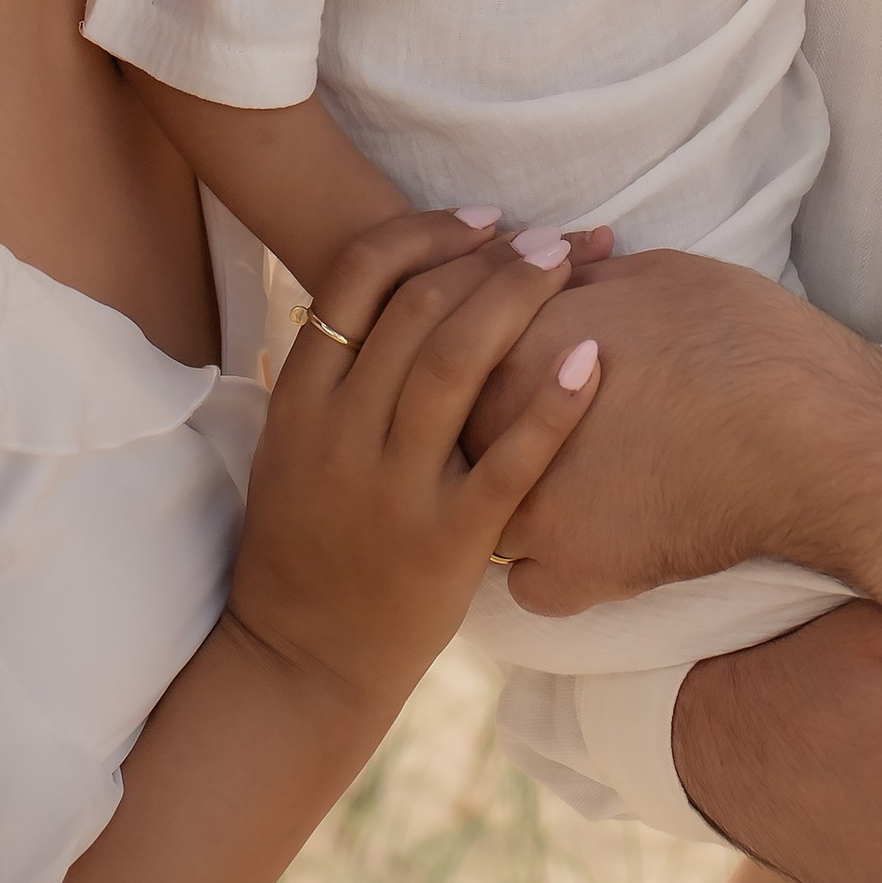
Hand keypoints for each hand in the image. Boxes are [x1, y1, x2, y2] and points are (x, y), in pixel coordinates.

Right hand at [231, 211, 599, 716]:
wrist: (299, 663)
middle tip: (547, 236)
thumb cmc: (303, 546)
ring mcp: (393, 487)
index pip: (355, 278)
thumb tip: (374, 289)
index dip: (424, 233)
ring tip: (569, 266)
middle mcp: (340, 434)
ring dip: (518, 299)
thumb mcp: (289, 448)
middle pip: (416, 306)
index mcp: (300, 401)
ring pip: (456, 363)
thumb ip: (326, 374)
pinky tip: (591, 358)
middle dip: (490, 257)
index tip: (482, 219)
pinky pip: (507, 460)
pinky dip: (551, 403)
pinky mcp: (445, 541)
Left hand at [470, 246, 881, 608]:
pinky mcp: (571, 572)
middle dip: (478, 426)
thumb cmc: (748, 340)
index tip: (514, 358)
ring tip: (540, 488)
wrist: (814, 438)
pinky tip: (577, 547)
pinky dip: (548, 567)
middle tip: (515, 427)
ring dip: (499, 498)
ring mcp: (531, 506)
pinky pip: (524, 581)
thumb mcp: (657, 277)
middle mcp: (505, 425)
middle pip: (455, 430)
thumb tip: (553, 275)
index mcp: (521, 342)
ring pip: (478, 507)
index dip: (484, 349)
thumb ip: (583, 280)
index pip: (459, 346)